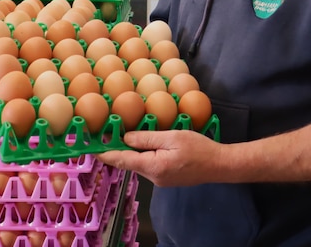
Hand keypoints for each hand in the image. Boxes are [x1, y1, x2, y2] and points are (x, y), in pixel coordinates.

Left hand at [97, 129, 224, 186]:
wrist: (219, 165)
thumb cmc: (199, 149)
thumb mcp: (172, 137)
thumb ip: (148, 138)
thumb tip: (125, 138)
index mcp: (152, 166)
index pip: (122, 160)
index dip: (105, 153)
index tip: (91, 147)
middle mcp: (153, 177)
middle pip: (129, 161)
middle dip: (118, 148)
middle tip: (108, 131)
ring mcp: (160, 179)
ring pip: (140, 162)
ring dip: (133, 150)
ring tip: (126, 132)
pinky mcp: (166, 177)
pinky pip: (150, 164)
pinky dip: (145, 153)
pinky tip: (147, 142)